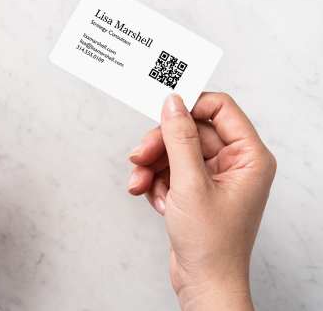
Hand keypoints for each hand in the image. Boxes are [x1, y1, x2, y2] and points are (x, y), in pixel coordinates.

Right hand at [127, 93, 275, 310]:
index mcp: (249, 157)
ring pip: (175, 149)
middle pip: (189, 130)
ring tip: (141, 182)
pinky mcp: (197, 188)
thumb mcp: (190, 184)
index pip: (220, 109)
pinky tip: (154, 199)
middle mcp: (234, 163)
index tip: (163, 109)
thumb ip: (179, 138)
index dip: (191, 105)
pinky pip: (170, 168)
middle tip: (140, 155)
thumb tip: (172, 103)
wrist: (204, 285)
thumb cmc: (212, 245)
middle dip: (161, 144)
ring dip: (153, 165)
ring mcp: (214, 176)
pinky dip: (156, 180)